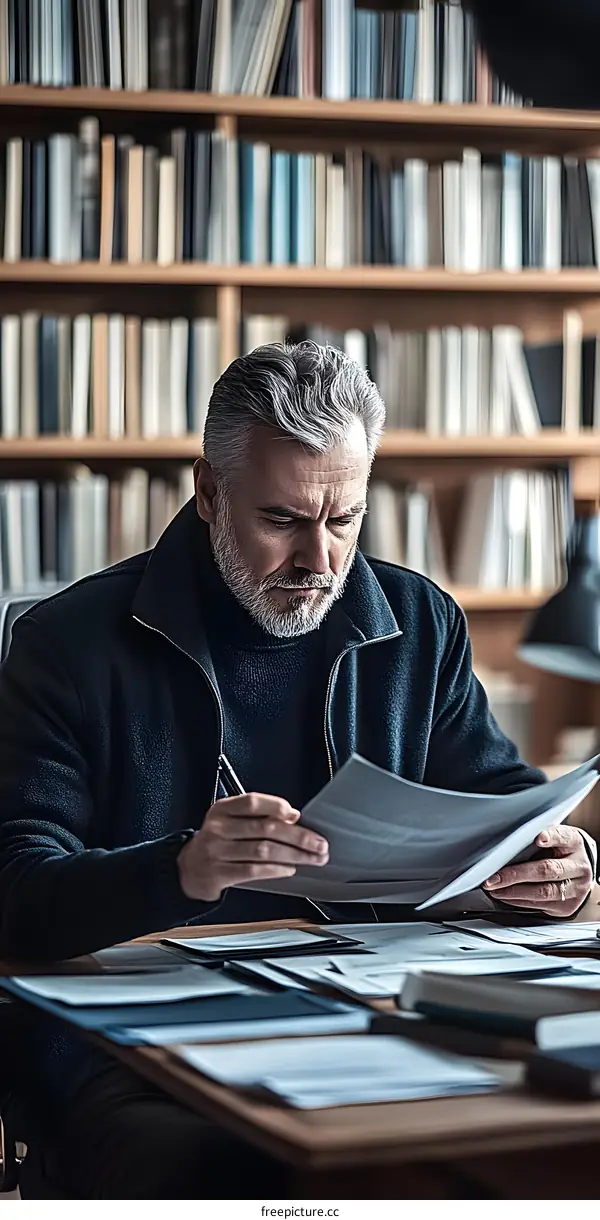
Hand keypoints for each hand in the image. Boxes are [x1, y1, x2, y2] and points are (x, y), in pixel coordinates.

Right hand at [177, 793, 328, 901]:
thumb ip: (257, 816)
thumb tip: (292, 816)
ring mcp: (217, 851)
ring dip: (294, 855)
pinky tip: (289, 869)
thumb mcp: (230, 821)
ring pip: (263, 851)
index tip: (298, 815)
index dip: (277, 807)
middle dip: (298, 837)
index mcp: (222, 810)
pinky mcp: (219, 873)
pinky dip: (276, 870)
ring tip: (312, 858)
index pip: (252, 803)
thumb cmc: (217, 842)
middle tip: (319, 843)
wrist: (188, 869)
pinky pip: (253, 870)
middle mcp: (218, 828)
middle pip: (265, 829)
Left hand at [483, 825, 592, 917]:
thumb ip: (536, 839)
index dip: (551, 837)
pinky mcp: (567, 907)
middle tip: (494, 877)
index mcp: (574, 843)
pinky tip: (505, 896)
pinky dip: (519, 901)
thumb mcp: (554, 839)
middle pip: (548, 869)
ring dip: (514, 891)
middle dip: (517, 874)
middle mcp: (578, 866)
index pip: (563, 837)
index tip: (538, 838)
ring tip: (495, 889)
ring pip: (544, 892)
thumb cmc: (559, 851)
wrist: (580, 873)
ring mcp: (575, 889)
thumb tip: (506, 845)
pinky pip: (540, 905)